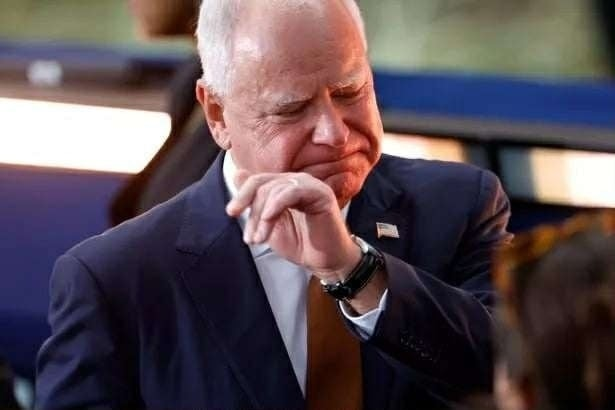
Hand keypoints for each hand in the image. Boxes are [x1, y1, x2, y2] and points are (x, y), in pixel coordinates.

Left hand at [226, 170, 360, 282]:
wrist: (324, 261)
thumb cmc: (300, 243)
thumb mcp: (268, 223)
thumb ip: (255, 201)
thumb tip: (237, 173)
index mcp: (285, 186)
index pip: (257, 181)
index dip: (242, 195)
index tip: (231, 213)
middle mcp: (297, 181)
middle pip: (263, 184)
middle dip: (251, 212)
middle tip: (250, 238)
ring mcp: (310, 185)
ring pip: (274, 189)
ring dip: (262, 216)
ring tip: (261, 239)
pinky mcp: (321, 193)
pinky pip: (291, 191)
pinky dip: (276, 205)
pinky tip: (269, 220)